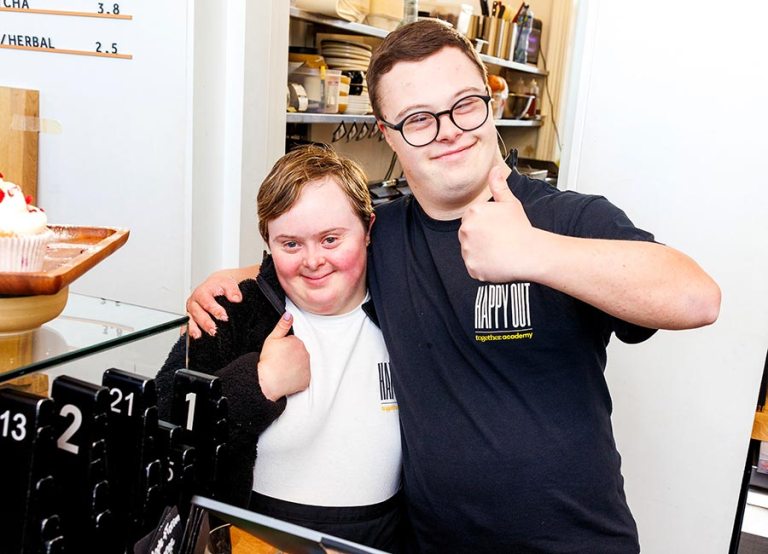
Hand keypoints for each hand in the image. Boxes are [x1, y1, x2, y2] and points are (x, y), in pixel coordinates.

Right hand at [186, 269, 247, 338]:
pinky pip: (187, 324)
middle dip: (205, 322)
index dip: (215, 310)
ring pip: (189, 319)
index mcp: (202, 292)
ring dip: (194, 328)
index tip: (224, 317)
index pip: (207, 301)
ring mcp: (190, 309)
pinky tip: (193, 337)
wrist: (215, 285)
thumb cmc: (220, 285)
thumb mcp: (228, 284)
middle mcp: (194, 301)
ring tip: (199, 336)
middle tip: (214, 329)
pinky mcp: (190, 316)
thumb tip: (236, 298)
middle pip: (197, 312)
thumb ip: (232, 291)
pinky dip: (188, 331)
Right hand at [257, 312, 310, 400]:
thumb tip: (289, 315)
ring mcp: (307, 366)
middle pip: (298, 351)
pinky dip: (297, 376)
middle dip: (291, 355)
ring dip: (295, 365)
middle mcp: (305, 353)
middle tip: (280, 360)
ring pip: (301, 363)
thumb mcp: (272, 339)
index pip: (293, 341)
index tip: (279, 352)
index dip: (284, 347)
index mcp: (297, 342)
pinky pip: (303, 376)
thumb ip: (282, 325)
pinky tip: (288, 376)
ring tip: (283, 368)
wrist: (269, 381)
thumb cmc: (269, 361)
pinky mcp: (306, 378)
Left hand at [458, 165, 543, 282]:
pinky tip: (496, 261)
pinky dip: (483, 266)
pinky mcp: (471, 266)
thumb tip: (494, 169)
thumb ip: (498, 186)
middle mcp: (466, 230)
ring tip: (498, 250)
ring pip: (469, 250)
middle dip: (480, 237)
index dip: (485, 224)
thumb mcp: (510, 203)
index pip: (470, 219)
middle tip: (498, 240)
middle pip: (467, 234)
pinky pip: (473, 266)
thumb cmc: (521, 228)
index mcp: (473, 212)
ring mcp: (467, 250)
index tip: (497, 228)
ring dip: (480, 252)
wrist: (530, 253)